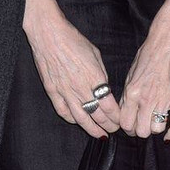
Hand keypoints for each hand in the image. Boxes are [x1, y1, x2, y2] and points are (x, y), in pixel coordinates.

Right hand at [24, 11, 121, 136]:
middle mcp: (80, 88)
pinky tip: (77, 122)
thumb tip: (104, 88)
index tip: (120, 120)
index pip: (109, 105)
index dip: (116, 116)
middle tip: (114, 129)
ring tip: (99, 135)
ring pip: (80, 118)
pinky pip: (63, 111)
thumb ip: (101, 74)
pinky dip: (71, 119)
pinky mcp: (52, 91)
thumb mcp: (95, 54)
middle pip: (97, 114)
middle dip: (108, 125)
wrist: (49, 35)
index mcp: (94, 77)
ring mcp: (65, 91)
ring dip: (92, 129)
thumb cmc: (73, 40)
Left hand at [119, 16, 169, 140]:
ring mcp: (164, 100)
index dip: (128, 128)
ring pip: (156, 129)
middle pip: (141, 131)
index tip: (131, 125)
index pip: (125, 123)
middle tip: (143, 124)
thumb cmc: (149, 55)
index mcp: (132, 93)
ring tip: (156, 121)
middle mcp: (146, 99)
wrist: (168, 43)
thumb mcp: (131, 74)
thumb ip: (128, 95)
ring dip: (156, 128)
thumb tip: (126, 111)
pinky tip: (168, 135)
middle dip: (141, 130)